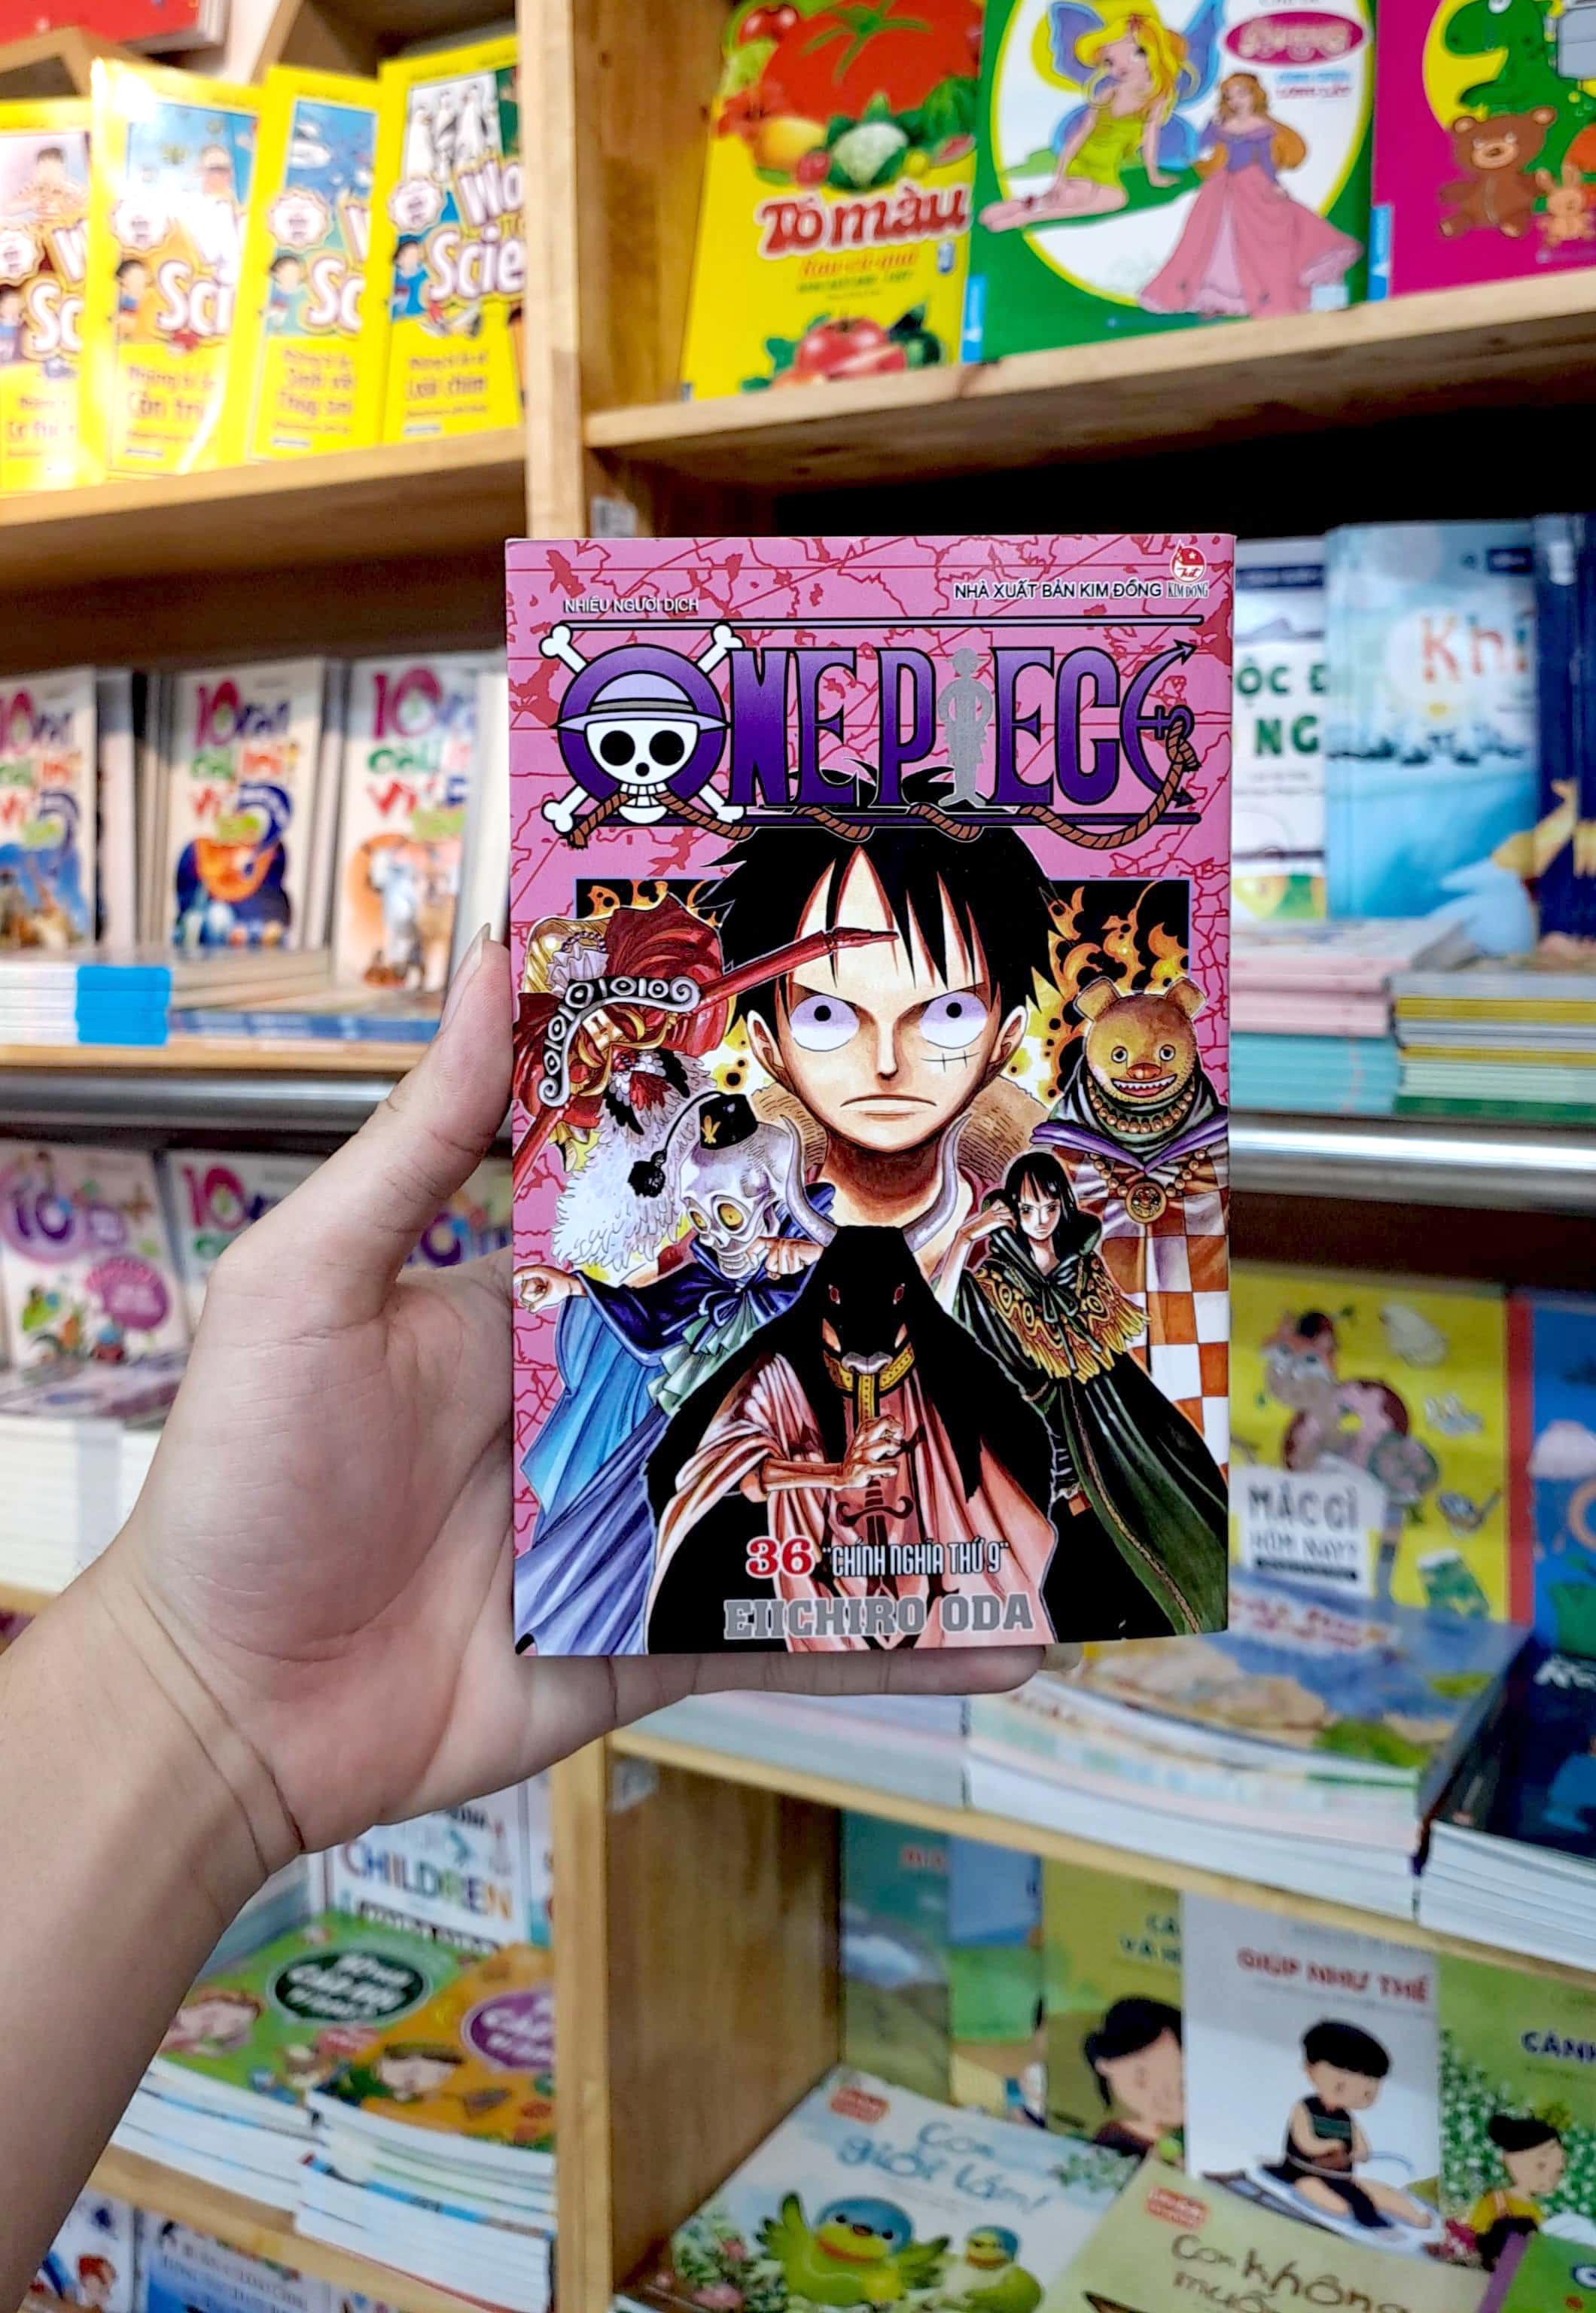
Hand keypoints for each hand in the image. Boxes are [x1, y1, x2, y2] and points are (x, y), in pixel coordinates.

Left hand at [91, 934, 1039, 1873]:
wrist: (220, 1704)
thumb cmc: (242, 1478)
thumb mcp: (310, 1280)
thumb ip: (422, 1142)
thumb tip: (488, 958)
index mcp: (546, 1302)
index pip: (690, 1205)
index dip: (782, 1154)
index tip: (898, 1085)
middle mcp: (616, 1400)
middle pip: (785, 1344)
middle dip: (904, 1313)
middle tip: (1043, 1262)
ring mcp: (647, 1522)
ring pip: (819, 1488)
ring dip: (936, 1484)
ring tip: (1071, 1457)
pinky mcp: (657, 1638)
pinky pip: (794, 1634)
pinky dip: (898, 1642)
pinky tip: (1010, 1637)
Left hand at [757, 1236, 821, 1277]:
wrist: (817, 1253)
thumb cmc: (802, 1256)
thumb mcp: (785, 1259)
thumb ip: (775, 1265)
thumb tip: (770, 1275)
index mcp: (775, 1242)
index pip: (758, 1242)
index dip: (751, 1252)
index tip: (752, 1262)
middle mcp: (779, 1242)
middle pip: (769, 1264)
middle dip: (778, 1269)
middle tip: (789, 1264)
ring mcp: (786, 1245)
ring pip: (779, 1268)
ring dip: (789, 1270)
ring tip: (796, 1262)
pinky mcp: (793, 1249)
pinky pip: (789, 1268)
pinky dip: (796, 1269)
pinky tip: (801, 1262)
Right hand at [838, 1414, 904, 1487]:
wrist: (843, 1477)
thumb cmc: (859, 1459)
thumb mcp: (866, 1442)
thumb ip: (879, 1433)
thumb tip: (897, 1427)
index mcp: (864, 1431)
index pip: (885, 1418)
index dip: (895, 1425)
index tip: (896, 1434)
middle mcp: (863, 1439)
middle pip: (885, 1423)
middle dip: (898, 1429)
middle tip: (898, 1439)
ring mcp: (863, 1453)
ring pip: (887, 1443)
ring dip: (895, 1448)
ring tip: (891, 1454)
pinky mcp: (865, 1468)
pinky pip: (887, 1467)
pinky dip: (892, 1470)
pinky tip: (887, 1472)